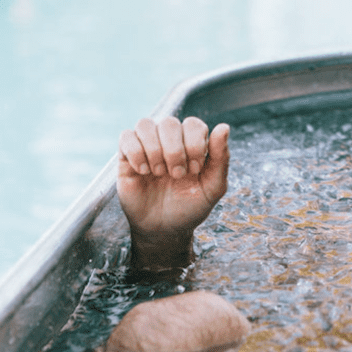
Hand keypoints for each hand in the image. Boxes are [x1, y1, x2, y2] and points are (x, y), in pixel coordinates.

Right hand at [117, 116, 229, 238]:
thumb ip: (220, 158)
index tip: (194, 170)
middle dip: (175, 150)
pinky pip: (126, 137)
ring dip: (154, 150)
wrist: (164, 229)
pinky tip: (143, 171)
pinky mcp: (127, 156)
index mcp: (192, 143)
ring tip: (159, 173)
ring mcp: (148, 146)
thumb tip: (224, 126)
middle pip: (169, 122)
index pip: (193, 124)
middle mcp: (170, 140)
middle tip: (177, 175)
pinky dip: (136, 153)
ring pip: (145, 124)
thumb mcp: (212, 188)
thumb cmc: (190, 207)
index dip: (194, 144)